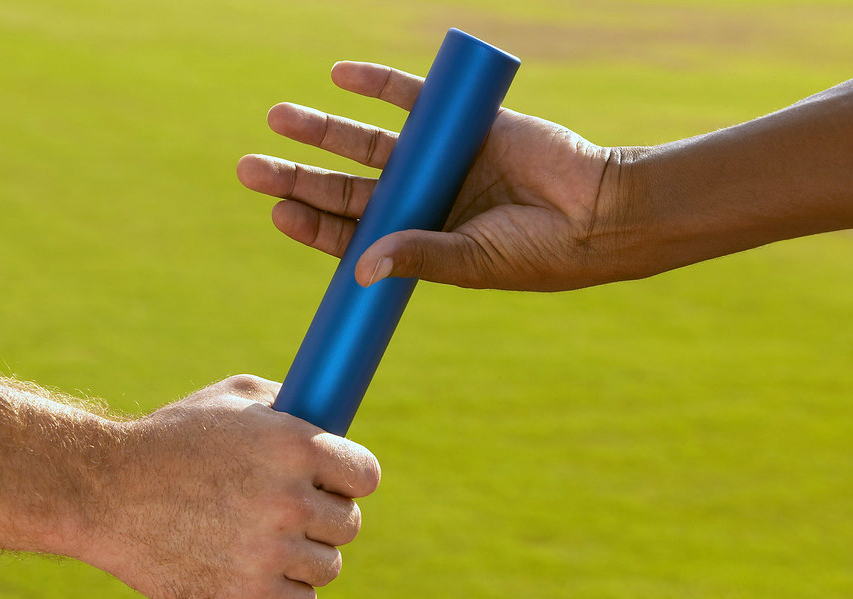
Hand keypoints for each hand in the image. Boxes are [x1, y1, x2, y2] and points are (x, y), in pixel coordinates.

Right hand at [75, 375, 380, 598]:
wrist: (105, 491)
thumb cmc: (170, 437)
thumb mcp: (231, 398)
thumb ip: (286, 405)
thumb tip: (328, 420)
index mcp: (295, 447)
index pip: (365, 475)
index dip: (351, 478)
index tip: (336, 483)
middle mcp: (289, 501)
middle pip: (348, 523)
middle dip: (325, 516)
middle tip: (293, 511)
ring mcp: (268, 552)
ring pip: (327, 566)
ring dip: (307, 555)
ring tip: (273, 541)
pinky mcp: (245, 595)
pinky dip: (288, 591)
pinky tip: (264, 571)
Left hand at [237, 61, 627, 291]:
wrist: (601, 209)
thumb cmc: (540, 251)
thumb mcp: (473, 261)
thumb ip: (418, 258)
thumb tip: (360, 269)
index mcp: (417, 241)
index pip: (352, 233)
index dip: (313, 224)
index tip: (277, 211)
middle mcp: (419, 201)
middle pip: (347, 186)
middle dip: (299, 175)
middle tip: (251, 167)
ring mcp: (438, 160)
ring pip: (368, 142)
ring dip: (324, 128)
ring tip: (278, 116)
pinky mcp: (462, 122)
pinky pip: (412, 98)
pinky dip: (378, 84)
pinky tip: (341, 76)